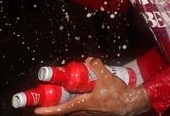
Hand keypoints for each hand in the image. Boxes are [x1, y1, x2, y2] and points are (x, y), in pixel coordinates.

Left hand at [35, 58, 150, 114]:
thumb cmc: (118, 94)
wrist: (131, 103)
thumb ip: (97, 66)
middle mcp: (85, 111)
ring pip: (73, 111)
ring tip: (62, 95)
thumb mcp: (107, 76)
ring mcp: (90, 114)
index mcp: (84, 103)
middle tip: (48, 99)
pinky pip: (82, 110)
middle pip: (65, 111)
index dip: (49, 110)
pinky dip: (77, 104)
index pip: (62, 110)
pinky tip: (81, 95)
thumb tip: (90, 60)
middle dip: (55, 106)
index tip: (38, 110)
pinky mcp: (95, 113)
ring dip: (66, 105)